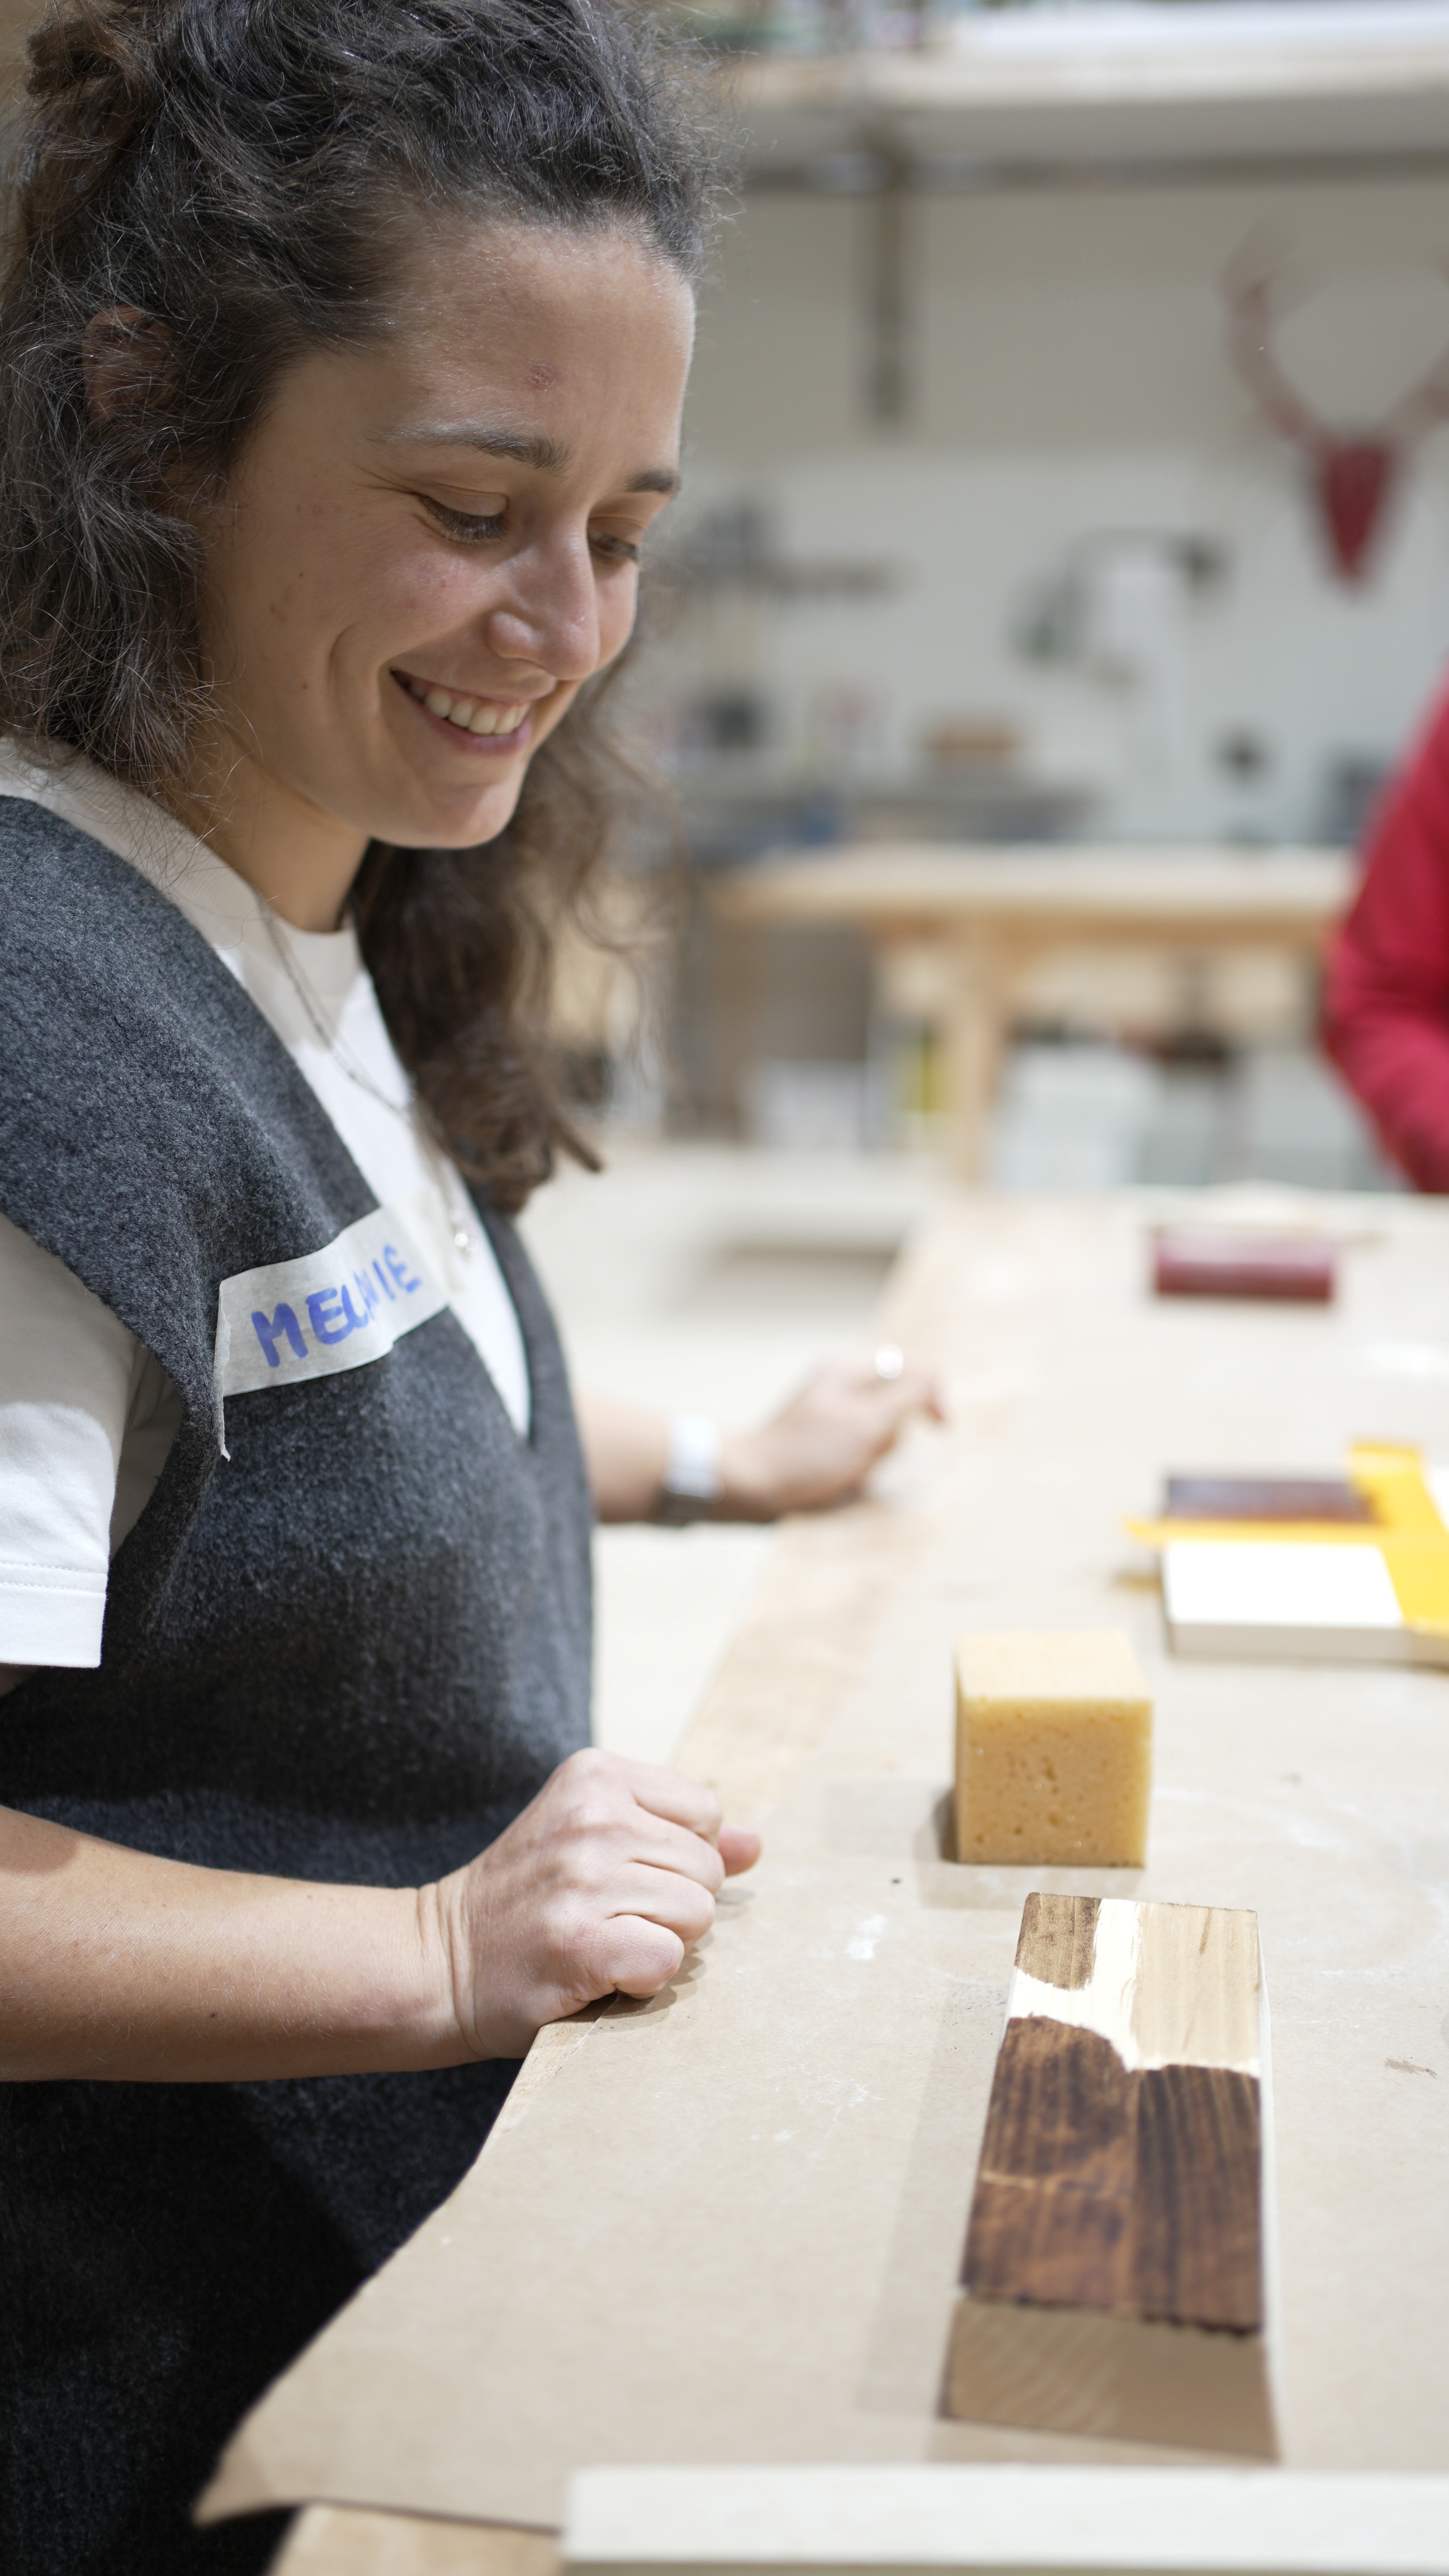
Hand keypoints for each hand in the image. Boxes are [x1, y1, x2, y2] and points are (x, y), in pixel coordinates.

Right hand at [432, 1748, 760, 2057]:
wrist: (437, 1959)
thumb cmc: (527, 1900)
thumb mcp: (594, 1838)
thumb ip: (678, 1834)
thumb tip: (756, 1845)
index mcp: (595, 1774)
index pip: (706, 1812)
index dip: (677, 1857)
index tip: (621, 1874)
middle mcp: (592, 1817)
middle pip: (706, 1868)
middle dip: (673, 1904)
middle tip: (606, 1915)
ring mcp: (583, 1878)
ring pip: (696, 1915)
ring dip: (660, 1942)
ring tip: (601, 1941)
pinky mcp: (579, 1942)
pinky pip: (668, 1959)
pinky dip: (643, 1979)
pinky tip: (598, 1971)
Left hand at [719, 1351, 945, 1519]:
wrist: (749, 1487)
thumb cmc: (806, 1455)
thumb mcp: (866, 1421)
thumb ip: (906, 1395)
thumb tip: (935, 1380)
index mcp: (847, 1370)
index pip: (911, 1369)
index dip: (933, 1397)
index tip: (942, 1429)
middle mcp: (840, 1388)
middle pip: (898, 1406)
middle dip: (894, 1436)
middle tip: (867, 1454)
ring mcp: (833, 1418)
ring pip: (883, 1435)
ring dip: (877, 1457)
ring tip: (850, 1472)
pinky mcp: (826, 1446)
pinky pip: (863, 1455)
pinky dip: (862, 1470)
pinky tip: (843, 1483)